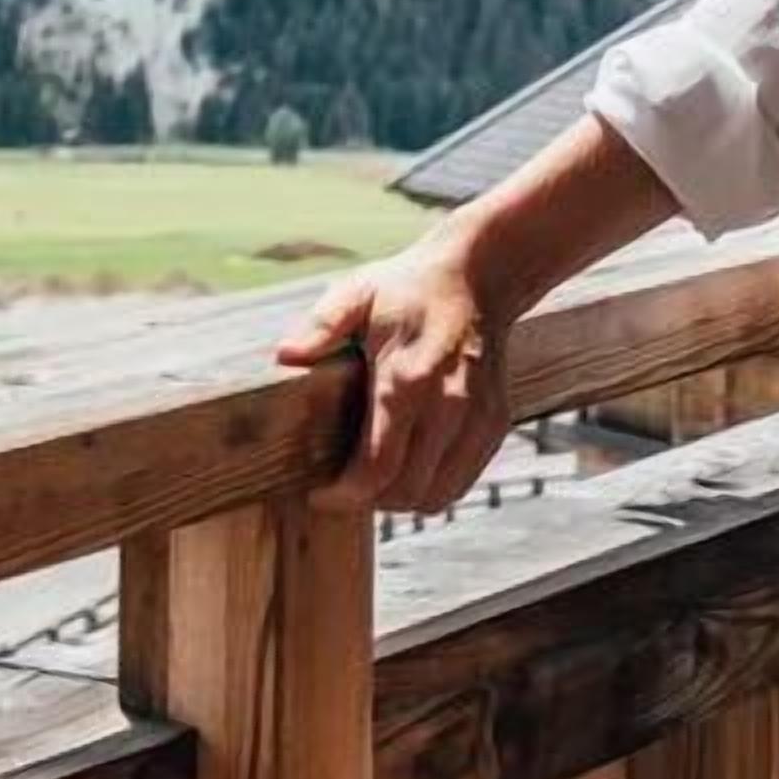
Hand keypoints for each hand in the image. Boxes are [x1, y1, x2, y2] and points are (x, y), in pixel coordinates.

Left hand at [273, 235, 514, 515]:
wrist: (478, 276)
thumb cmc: (408, 287)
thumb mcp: (356, 293)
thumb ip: (320, 326)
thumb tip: (284, 356)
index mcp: (407, 380)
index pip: (378, 468)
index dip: (345, 495)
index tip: (317, 496)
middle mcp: (448, 408)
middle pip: (407, 491)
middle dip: (367, 501)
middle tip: (337, 489)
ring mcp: (476, 420)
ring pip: (438, 495)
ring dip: (400, 502)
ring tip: (369, 485)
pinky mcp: (494, 425)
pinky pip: (461, 480)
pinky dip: (431, 489)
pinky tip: (404, 471)